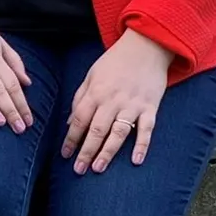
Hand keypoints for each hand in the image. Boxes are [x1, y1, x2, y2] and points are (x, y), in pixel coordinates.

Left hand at [62, 30, 173, 173]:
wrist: (146, 45)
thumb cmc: (115, 61)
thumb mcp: (91, 75)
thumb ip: (80, 98)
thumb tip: (69, 123)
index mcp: (95, 92)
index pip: (79, 120)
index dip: (71, 139)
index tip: (65, 155)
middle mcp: (112, 100)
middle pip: (96, 130)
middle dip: (86, 151)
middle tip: (78, 170)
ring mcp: (133, 104)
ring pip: (118, 133)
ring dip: (108, 152)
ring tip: (98, 168)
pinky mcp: (151, 107)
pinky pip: (147, 129)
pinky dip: (142, 145)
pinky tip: (136, 161)